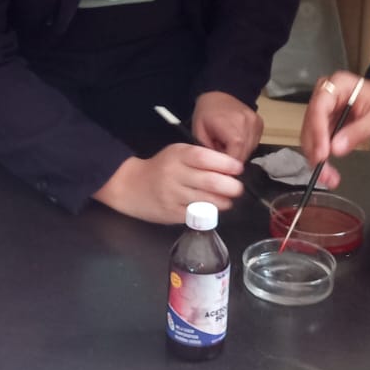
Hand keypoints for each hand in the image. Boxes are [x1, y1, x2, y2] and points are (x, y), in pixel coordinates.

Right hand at [92, 143, 245, 223]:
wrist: (131, 186)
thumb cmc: (160, 167)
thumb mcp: (177, 154)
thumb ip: (199, 158)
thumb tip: (229, 167)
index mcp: (178, 155)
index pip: (205, 158)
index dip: (226, 163)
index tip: (238, 169)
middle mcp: (175, 174)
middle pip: (209, 181)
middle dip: (230, 186)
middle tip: (238, 188)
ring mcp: (172, 195)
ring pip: (206, 200)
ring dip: (224, 201)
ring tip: (229, 199)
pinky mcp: (171, 213)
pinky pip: (197, 215)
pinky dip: (211, 213)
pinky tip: (215, 209)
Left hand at [191, 91, 262, 162]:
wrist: (218, 94)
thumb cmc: (206, 113)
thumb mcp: (199, 133)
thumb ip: (209, 152)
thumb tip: (218, 169)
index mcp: (232, 125)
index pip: (236, 154)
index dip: (229, 165)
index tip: (222, 170)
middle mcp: (248, 123)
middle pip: (245, 153)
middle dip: (233, 160)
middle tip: (222, 155)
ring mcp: (256, 123)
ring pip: (251, 150)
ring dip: (240, 152)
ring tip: (227, 145)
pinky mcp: (260, 124)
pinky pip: (254, 143)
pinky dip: (245, 146)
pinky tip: (235, 139)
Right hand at [298, 70, 369, 188]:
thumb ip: (357, 132)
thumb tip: (336, 149)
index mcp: (338, 84)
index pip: (319, 107)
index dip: (318, 132)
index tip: (322, 154)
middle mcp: (325, 93)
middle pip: (310, 123)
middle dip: (315, 150)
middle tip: (325, 173)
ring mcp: (322, 107)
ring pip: (310, 134)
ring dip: (316, 157)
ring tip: (328, 176)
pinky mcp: (323, 120)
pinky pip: (317, 139)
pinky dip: (321, 155)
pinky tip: (327, 170)